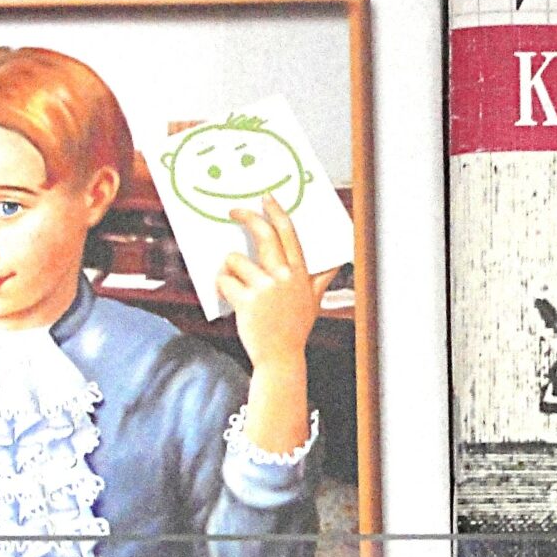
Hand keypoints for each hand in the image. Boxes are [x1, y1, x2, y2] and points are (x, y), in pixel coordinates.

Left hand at [218, 197, 336, 372]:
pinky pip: (224, 279)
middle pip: (264, 234)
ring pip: (235, 259)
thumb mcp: (314, 301)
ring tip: (234, 283)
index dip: (276, 211)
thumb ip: (321, 279)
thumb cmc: (295, 328)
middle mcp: (284, 276)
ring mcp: (266, 288)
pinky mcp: (247, 301)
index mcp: (299, 273)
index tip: (266, 198)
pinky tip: (229, 296)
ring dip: (228, 268)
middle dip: (246, 217)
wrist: (280, 357)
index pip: (288, 233)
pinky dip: (221, 285)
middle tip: (233, 212)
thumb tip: (335, 264)